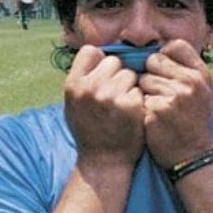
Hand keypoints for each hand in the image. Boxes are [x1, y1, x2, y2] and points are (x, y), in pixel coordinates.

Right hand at [64, 45, 144, 166]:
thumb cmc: (88, 130)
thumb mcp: (73, 103)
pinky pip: (139, 89)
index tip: (101, 76)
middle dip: (116, 74)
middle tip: (113, 95)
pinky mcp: (131, 105)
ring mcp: (111, 96)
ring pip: (129, 74)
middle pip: (113, 61)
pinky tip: (131, 114)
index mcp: (73, 84)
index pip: (90, 51)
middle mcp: (90, 87)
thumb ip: (82, 78)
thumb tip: (98, 52)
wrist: (103, 160)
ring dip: (129, 86)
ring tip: (121, 106)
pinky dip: (138, 100)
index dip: (99, 62)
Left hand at [138, 39, 212, 168]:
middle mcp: (190, 82)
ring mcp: (173, 96)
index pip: (176, 46)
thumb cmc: (194, 122)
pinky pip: (138, 98)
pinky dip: (141, 108)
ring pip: (143, 80)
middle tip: (159, 93)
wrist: (193, 156)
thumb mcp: (202, 92)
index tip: (163, 70)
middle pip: (154, 60)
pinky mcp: (156, 110)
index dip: (164, 56)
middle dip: (151, 74)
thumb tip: (162, 50)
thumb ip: (186, 70)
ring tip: (158, 109)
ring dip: (144, 93)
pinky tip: (152, 119)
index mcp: (201, 74)